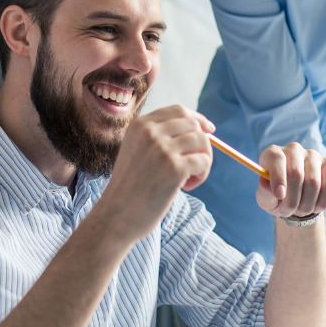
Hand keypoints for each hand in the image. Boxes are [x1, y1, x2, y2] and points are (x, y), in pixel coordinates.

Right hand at [99, 106, 213, 244]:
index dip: (197, 119)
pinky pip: (204, 161)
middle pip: (193, 125)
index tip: (209, 130)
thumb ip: (160, 138)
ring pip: (202, 141)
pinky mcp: (175, 168)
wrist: (116, 216)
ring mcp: (162, 149)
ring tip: (189, 179)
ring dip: (203, 160)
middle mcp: (150, 132)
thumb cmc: (129, 188)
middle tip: (195, 166)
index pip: (178, 110)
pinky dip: (202, 174)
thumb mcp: (136, 152)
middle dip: (202, 144)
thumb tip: (201, 130)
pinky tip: (187, 187)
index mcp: (139, 125)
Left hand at [255, 143, 325, 221]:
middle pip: (296, 173)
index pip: (277, 158)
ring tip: (299, 211)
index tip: (279, 195)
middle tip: (287, 212)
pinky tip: (314, 208)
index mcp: (273, 154)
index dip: (278, 177)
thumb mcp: (266, 198)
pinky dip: (322, 202)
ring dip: (306, 204)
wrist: (296, 199)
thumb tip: (267, 185)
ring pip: (314, 182)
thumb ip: (265, 192)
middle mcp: (294, 150)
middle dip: (292, 199)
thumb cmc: (277, 196)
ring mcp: (313, 156)